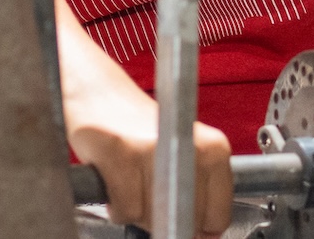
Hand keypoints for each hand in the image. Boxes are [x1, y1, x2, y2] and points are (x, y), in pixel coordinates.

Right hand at [68, 88, 232, 233]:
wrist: (96, 90)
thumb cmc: (139, 126)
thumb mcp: (185, 154)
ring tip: (129, 179)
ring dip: (137, 212)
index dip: (194, 222)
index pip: (217, 218)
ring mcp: (152, 148)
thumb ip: (201, 193)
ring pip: (152, 219)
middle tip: (148, 188)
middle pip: (184, 222)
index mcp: (213, 148)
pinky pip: (125, 210)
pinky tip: (113, 180)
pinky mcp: (119, 152)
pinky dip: (116, 207)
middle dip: (163, 218)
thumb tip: (207, 236)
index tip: (180, 209)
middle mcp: (188, 145)